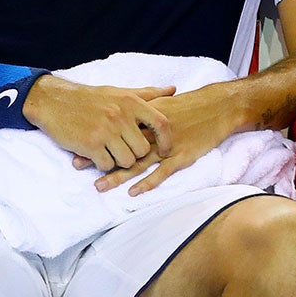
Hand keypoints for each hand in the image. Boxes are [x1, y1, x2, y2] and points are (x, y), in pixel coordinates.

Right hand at [24, 76, 174, 172]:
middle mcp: (120, 116)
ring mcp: (105, 131)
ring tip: (109, 152)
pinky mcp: (90, 145)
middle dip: (135, 154)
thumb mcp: (119, 91)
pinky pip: (107, 165)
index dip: (166, 140)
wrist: (54, 102)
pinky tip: (96, 154)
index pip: (161, 123)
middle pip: (143, 149)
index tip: (164, 149)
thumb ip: (147, 94)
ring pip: (127, 160)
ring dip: (119, 161)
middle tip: (124, 149)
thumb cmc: (90, 98)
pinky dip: (103, 164)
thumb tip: (173, 90)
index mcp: (130, 102)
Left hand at [81, 81, 244, 194]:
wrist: (219, 106)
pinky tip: (134, 193)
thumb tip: (121, 115)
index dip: (97, 135)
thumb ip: (142, 110)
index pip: (115, 127)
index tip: (76, 142)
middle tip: (77, 166)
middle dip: (99, 156)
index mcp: (146, 116)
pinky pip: (162, 172)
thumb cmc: (190, 105)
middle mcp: (152, 131)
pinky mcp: (182, 156)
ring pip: (137, 162)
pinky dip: (148, 183)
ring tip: (99, 186)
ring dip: (118, 175)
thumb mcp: (162, 103)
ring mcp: (167, 145)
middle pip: (121, 145)